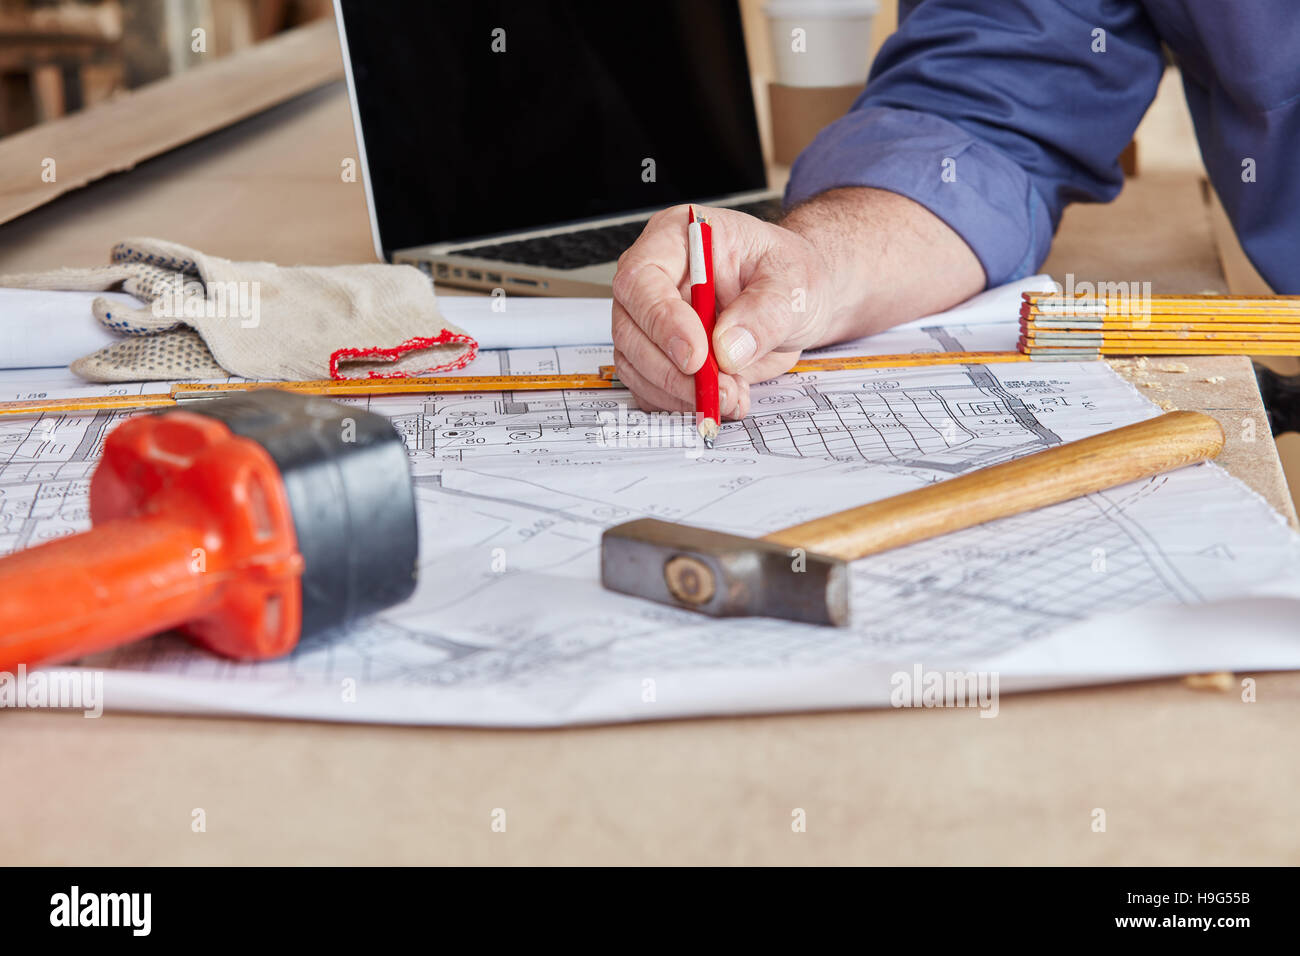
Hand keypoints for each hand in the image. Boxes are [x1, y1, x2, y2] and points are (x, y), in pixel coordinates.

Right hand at [611, 204, 836, 419]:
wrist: (795, 302)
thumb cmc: (788, 276)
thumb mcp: (793, 284)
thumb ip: (764, 313)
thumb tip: (727, 349)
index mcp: (677, 238)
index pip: (642, 278)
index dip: (662, 321)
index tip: (696, 356)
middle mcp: (655, 279)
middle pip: (630, 328)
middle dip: (672, 371)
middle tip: (719, 388)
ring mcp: (650, 320)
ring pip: (635, 365)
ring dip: (680, 393)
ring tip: (732, 393)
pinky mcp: (657, 356)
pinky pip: (651, 388)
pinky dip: (683, 403)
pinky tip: (724, 396)